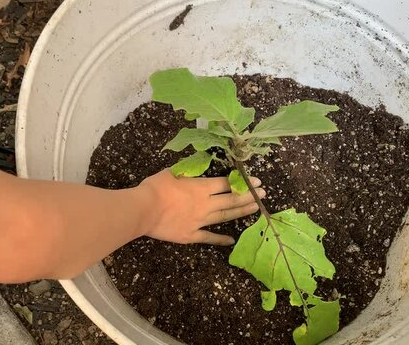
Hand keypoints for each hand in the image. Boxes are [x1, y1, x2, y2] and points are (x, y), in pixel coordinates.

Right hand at [137, 169, 264, 245]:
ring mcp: (200, 221)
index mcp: (201, 187)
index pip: (227, 183)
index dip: (242, 181)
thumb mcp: (174, 171)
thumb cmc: (156, 187)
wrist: (144, 209)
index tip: (256, 181)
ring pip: (225, 216)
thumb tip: (200, 168)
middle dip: (249, 196)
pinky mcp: (191, 235)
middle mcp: (205, 204)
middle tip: (264, 194)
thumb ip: (189, 171)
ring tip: (256, 209)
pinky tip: (232, 240)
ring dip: (241, 212)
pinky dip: (221, 239)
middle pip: (231, 200)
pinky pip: (209, 237)